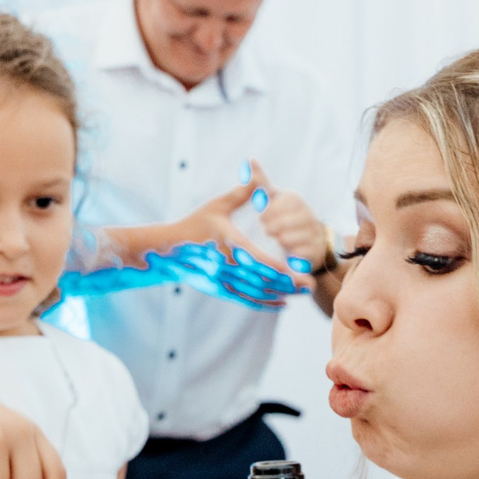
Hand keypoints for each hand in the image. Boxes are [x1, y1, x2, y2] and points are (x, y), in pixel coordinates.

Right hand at [167, 176, 310, 288]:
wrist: (168, 252)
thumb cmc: (193, 226)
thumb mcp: (217, 207)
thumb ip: (241, 194)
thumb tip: (258, 176)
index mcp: (231, 245)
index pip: (262, 260)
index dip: (283, 268)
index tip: (302, 270)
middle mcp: (229, 267)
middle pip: (264, 281)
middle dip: (289, 285)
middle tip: (310, 286)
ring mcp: (224, 281)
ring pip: (258, 293)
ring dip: (281, 295)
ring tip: (301, 294)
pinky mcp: (221, 290)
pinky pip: (247, 299)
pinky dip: (266, 302)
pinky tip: (282, 302)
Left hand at [249, 159, 332, 270]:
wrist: (314, 239)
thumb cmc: (287, 216)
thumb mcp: (275, 198)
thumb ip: (262, 182)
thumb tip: (250, 160)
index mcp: (294, 200)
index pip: (276, 205)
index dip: (267, 213)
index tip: (262, 217)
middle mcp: (306, 213)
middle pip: (280, 223)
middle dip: (270, 228)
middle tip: (268, 230)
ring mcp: (312, 231)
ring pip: (286, 239)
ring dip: (279, 241)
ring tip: (278, 239)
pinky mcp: (315, 249)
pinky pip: (297, 253)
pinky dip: (290, 253)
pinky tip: (290, 251)